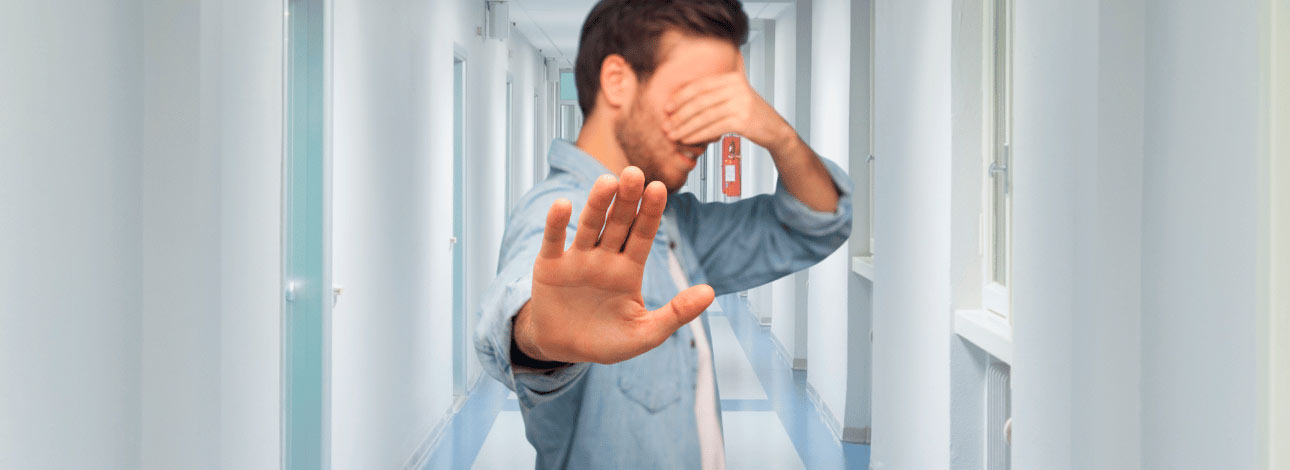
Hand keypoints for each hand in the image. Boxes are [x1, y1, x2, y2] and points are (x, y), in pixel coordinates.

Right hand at [514, 166, 715, 364]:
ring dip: (597, 203)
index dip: (650, 212)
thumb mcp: (645, 333)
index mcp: (629, 269)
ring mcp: (577, 258)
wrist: (563, 350)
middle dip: (626, 199)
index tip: (659, 188)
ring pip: (589, 225)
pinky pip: (554, 240)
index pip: (643, 235)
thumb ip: (676, 313)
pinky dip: (556, 223)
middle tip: (634, 173)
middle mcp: (605, 257)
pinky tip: (563, 205)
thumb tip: (711, 292)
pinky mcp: (550, 265)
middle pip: (618, 223)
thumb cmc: (607, 341)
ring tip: (607, 182)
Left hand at [662, 68, 794, 152]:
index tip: (667, 108)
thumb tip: (686, 85)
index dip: (680, 97)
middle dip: (680, 115)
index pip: (700, 86)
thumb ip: (717, 88)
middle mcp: (736, 87)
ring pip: (705, 116)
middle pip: (700, 101)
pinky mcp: (743, 119)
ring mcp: (740, 103)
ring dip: (685, 127)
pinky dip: (698, 135)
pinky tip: (688, 140)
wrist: (774, 129)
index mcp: (731, 78)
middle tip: (666, 125)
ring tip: (673, 135)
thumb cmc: (750, 114)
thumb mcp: (736, 94)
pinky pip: (714, 128)